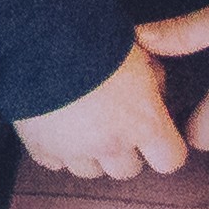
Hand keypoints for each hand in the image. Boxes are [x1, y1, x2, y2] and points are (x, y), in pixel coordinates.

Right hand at [16, 48, 193, 178]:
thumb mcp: (138, 48)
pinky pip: (55, 162)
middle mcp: (111, 145)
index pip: (170, 159)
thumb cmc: (94, 37)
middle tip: (112, 122)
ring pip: (90, 171)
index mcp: (143, 122)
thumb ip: (152, 76)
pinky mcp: (40, 149)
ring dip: (89, 153)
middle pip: (128, 169)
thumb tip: (155, 90)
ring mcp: (74, 151)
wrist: (38, 37)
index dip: (164, 147)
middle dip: (123, 150)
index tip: (154, 133)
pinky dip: (56, 148)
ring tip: (79, 122)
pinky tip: (52, 122)